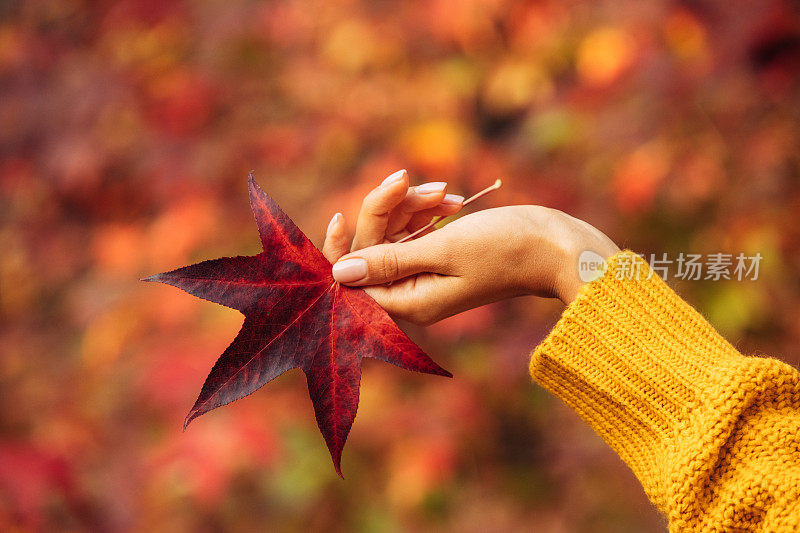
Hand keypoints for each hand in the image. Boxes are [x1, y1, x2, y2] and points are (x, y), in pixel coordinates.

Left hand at [323, 170, 619, 324]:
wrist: (557, 244)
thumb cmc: (506, 249)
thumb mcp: (443, 250)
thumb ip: (388, 260)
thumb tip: (338, 274)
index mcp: (409, 302)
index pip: (353, 280)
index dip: (339, 249)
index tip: (338, 215)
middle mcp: (414, 292)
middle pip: (372, 247)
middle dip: (386, 210)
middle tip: (407, 179)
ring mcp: (427, 273)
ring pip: (394, 231)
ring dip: (412, 204)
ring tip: (445, 192)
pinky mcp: (441, 255)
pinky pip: (415, 227)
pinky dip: (428, 208)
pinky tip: (452, 199)